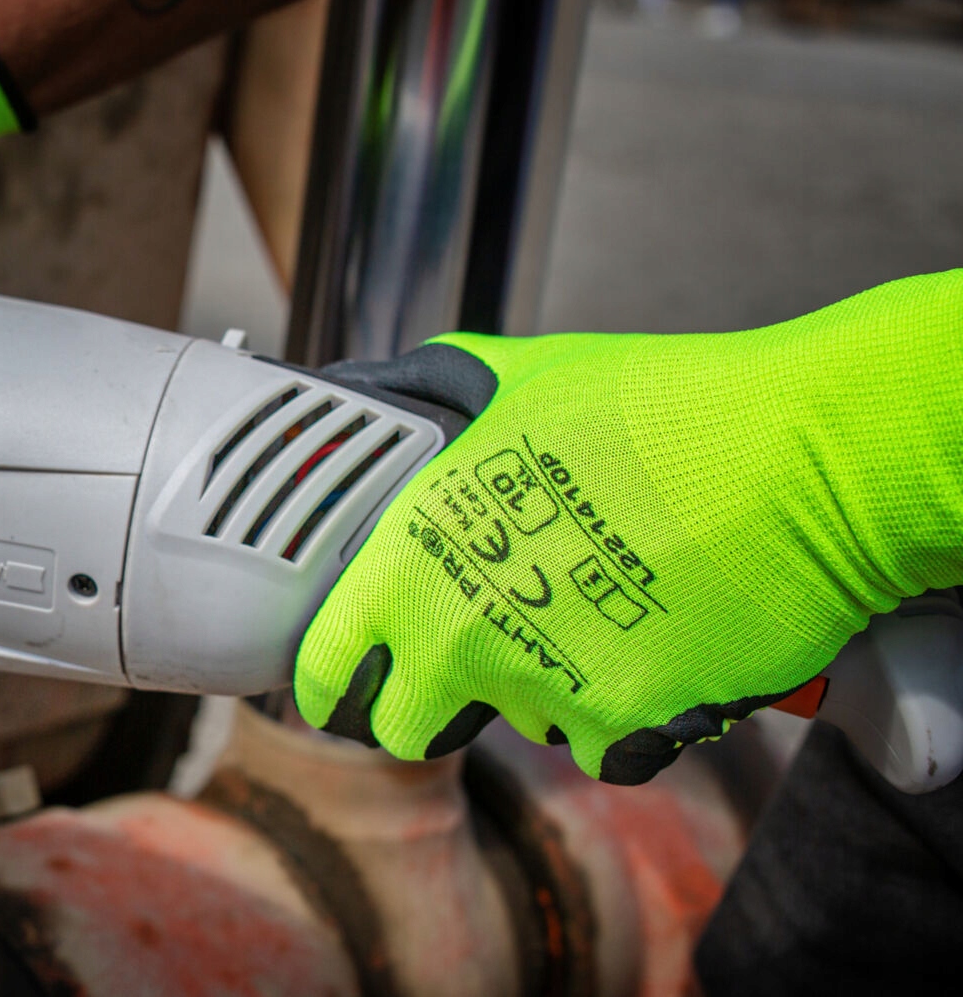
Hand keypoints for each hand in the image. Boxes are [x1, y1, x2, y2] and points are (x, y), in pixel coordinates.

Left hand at [296, 272, 962, 782]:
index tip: (341, 685)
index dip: (329, 682)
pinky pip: (607, 746)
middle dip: (431, 705)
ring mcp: (544, 691)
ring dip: (543, 690)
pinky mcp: (628, 729)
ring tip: (598, 609)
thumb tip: (372, 387)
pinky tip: (655, 642)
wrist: (799, 460)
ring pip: (520, 728)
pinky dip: (625, 713)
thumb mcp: (511, 378)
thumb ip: (427, 396)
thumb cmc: (658, 407)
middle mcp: (463, 637)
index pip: (325, 667)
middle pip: (407, 731)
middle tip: (475, 658)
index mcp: (415, 557)